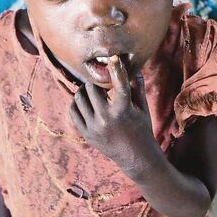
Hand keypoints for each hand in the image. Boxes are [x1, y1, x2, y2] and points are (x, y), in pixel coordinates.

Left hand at [69, 56, 156, 171]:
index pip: (118, 83)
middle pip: (92, 88)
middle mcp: (106, 118)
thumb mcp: (143, 109)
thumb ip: (137, 87)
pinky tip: (85, 101)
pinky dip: (76, 103)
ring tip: (93, 91)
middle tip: (101, 82)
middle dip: (96, 82)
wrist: (136, 158)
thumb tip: (135, 67)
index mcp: (123, 110)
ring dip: (85, 91)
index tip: (112, 58)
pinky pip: (73, 111)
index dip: (115, 68)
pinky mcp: (86, 134)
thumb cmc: (142, 131)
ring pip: (80, 98)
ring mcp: (94, 127)